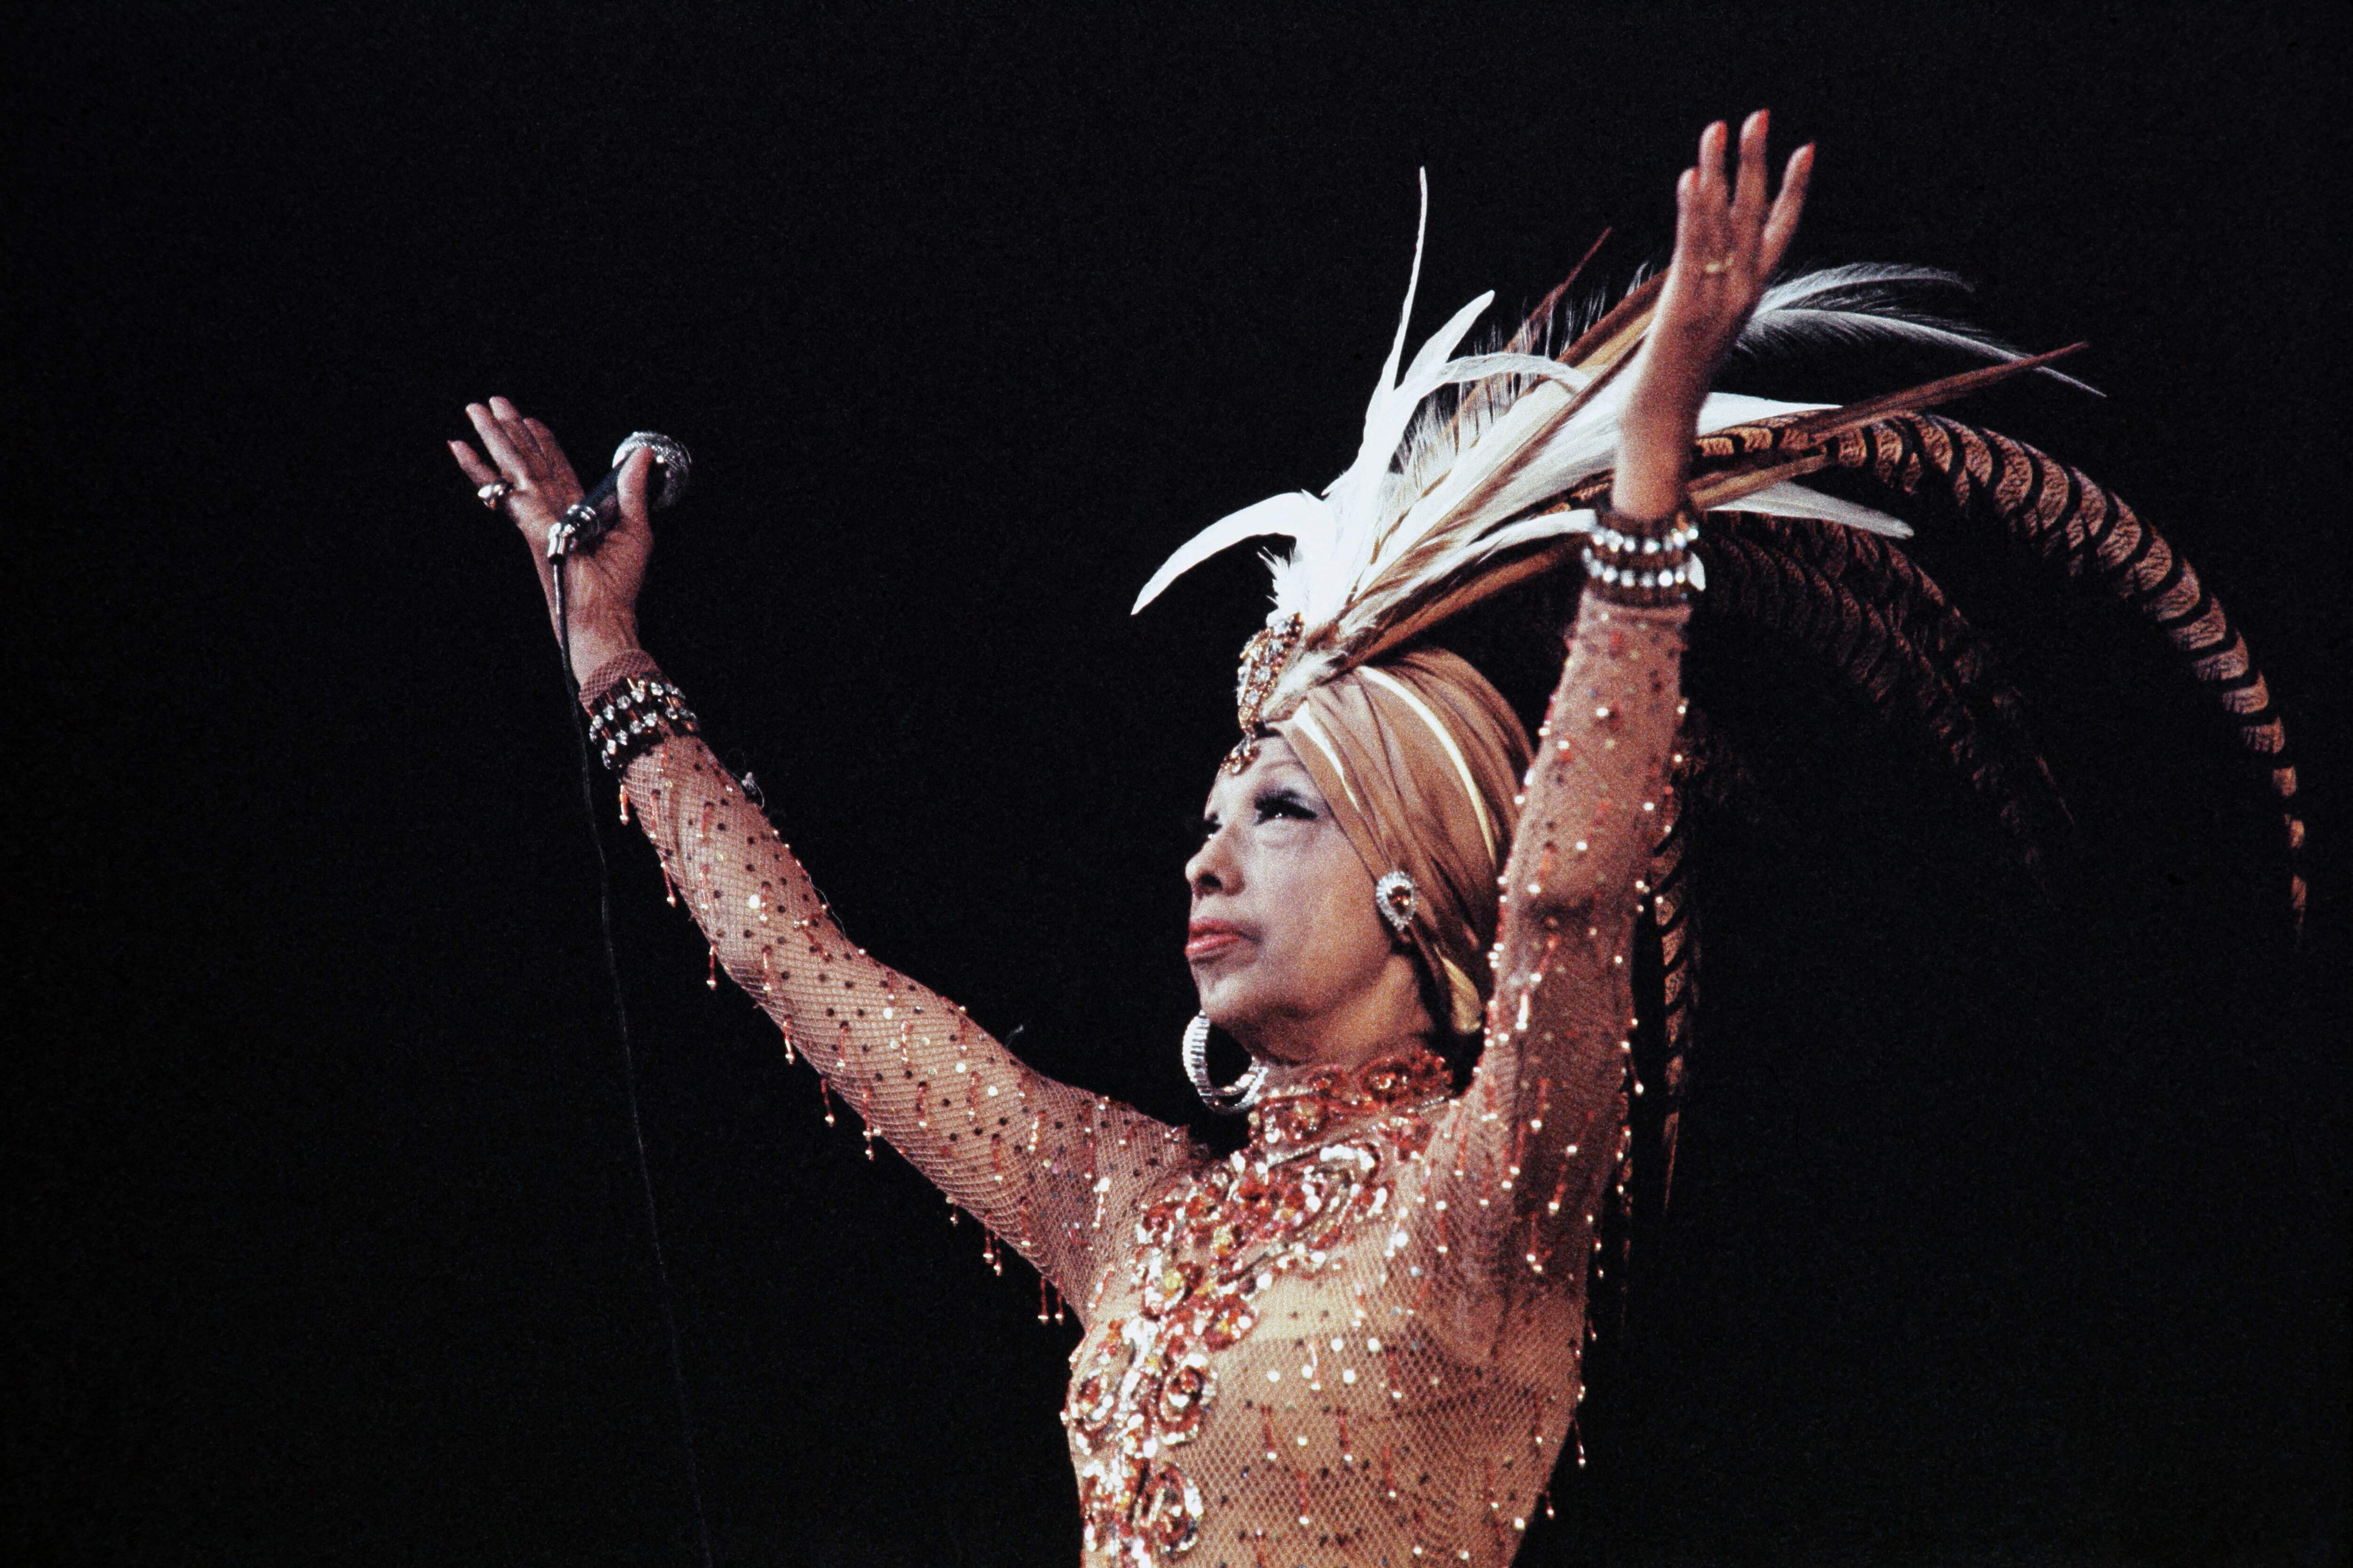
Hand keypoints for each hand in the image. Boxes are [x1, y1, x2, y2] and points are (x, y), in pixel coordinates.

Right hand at [449, 397, 656, 682]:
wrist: (603, 616)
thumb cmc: (618, 586)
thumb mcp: (635, 526)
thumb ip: (633, 488)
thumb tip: (642, 454)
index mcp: (575, 512)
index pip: (556, 468)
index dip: (543, 442)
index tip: (530, 420)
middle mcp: (551, 510)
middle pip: (528, 460)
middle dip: (510, 430)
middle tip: (491, 402)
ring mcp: (536, 515)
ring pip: (512, 465)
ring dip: (492, 436)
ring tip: (474, 409)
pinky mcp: (528, 522)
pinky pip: (502, 488)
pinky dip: (479, 467)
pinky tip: (460, 446)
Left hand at [1611, 111, 1811, 522]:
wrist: (1666, 418)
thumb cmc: (1681, 374)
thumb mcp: (1705, 324)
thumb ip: (1712, 289)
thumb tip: (1707, 257)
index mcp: (1751, 293)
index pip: (1782, 231)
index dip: (1794, 189)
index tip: (1805, 147)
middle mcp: (1743, 291)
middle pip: (1757, 213)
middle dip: (1757, 161)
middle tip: (1760, 114)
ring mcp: (1717, 298)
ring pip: (1725, 223)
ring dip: (1721, 171)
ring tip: (1719, 127)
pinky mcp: (1686, 305)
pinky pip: (1693, 249)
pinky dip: (1694, 211)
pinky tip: (1692, 178)